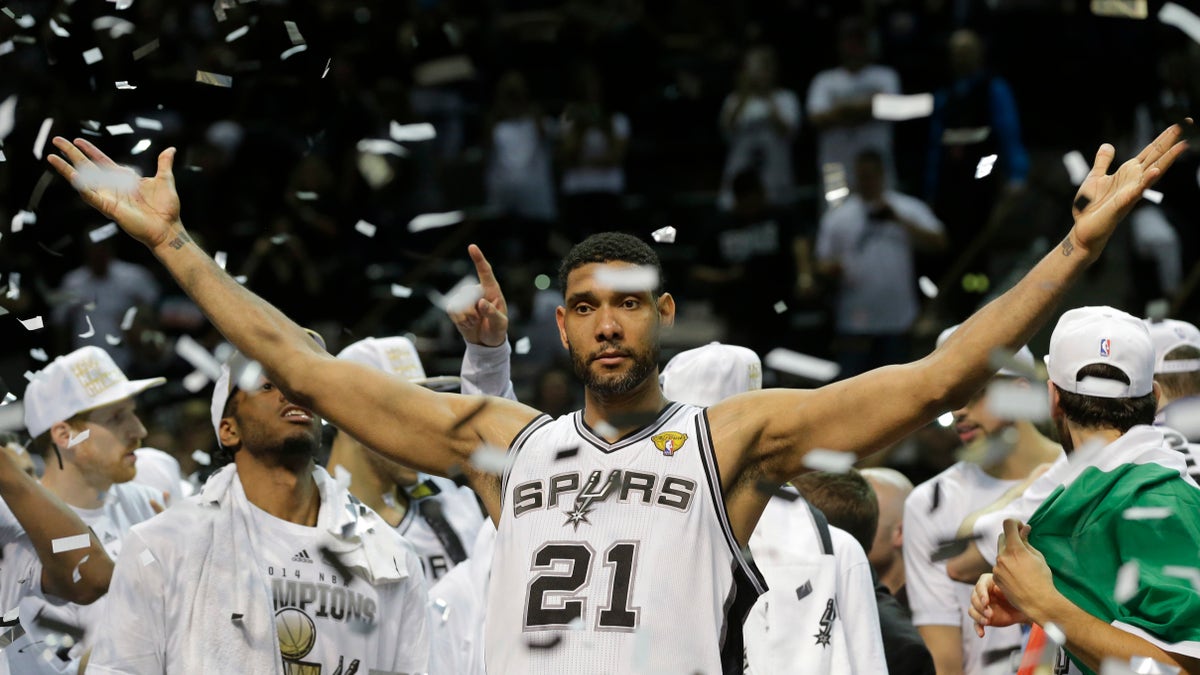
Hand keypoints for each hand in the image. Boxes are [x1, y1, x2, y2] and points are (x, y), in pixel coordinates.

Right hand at [47, 137, 180, 248]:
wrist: (168, 228)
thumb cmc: (167, 208)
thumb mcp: (165, 180)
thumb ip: (163, 164)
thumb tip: (170, 149)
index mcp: (124, 179)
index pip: (102, 161)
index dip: (90, 150)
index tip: (78, 140)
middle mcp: (113, 187)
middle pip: (87, 166)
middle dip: (72, 154)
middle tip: (56, 140)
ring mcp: (108, 197)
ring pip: (83, 180)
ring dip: (67, 169)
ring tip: (52, 158)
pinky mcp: (109, 208)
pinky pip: (91, 196)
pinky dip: (81, 187)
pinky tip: (71, 176)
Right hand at [448, 244, 508, 346]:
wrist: (485, 342)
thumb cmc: (497, 330)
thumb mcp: (500, 324)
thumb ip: (493, 313)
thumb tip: (481, 302)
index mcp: (492, 290)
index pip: (485, 272)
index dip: (478, 259)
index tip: (472, 247)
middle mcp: (478, 291)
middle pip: (468, 292)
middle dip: (472, 310)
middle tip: (480, 320)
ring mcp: (466, 298)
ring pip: (459, 303)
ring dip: (467, 317)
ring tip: (475, 322)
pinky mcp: (456, 306)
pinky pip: (452, 310)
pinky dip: (460, 321)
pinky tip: (468, 323)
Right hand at [969, 573, 1028, 636]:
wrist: (1021, 609)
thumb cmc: (1016, 596)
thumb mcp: (1012, 592)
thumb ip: (1004, 590)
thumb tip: (996, 589)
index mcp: (987, 583)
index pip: (980, 587)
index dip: (981, 594)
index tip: (986, 602)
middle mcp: (980, 594)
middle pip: (973, 599)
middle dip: (980, 607)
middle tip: (990, 614)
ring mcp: (980, 606)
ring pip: (972, 610)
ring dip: (978, 617)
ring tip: (987, 622)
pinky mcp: (982, 617)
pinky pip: (976, 623)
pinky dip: (978, 628)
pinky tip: (981, 634)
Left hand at [991, 519, 1058, 623]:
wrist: (1038, 602)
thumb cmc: (1042, 579)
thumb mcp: (1038, 557)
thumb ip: (1027, 542)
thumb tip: (1024, 528)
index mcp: (1014, 549)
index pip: (1008, 524)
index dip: (1014, 523)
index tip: (1021, 528)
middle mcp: (1002, 556)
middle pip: (1002, 537)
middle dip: (1012, 538)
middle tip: (1023, 544)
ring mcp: (996, 567)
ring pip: (1000, 553)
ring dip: (1009, 553)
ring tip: (1022, 564)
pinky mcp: (995, 577)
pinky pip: (999, 565)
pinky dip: (1006, 565)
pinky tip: (1017, 575)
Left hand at [1069, 121, 1189, 255]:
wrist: (1084, 230)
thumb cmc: (1091, 206)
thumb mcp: (1095, 177)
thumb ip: (1103, 162)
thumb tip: (1107, 145)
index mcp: (1129, 172)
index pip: (1150, 151)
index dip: (1163, 137)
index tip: (1179, 123)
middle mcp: (1134, 180)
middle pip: (1156, 156)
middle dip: (1171, 141)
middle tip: (1187, 125)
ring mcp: (1131, 191)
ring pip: (1152, 172)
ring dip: (1167, 159)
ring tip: (1181, 146)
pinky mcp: (1122, 203)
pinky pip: (1136, 191)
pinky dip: (1146, 181)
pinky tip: (1155, 171)